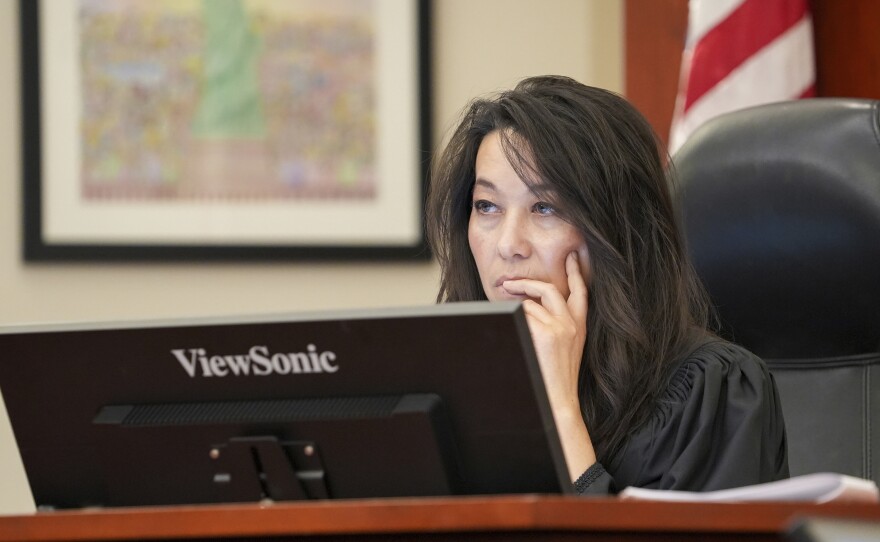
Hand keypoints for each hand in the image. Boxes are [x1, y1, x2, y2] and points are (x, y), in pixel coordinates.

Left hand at [501, 251, 587, 411]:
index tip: (573, 257)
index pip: (581, 292)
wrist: (559, 402)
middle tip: (509, 282)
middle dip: (527, 282)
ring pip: (529, 303)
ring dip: (513, 307)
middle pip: (550, 289)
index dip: (576, 272)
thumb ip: (557, 327)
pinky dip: (511, 318)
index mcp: (579, 327)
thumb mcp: (566, 349)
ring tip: (503, 314)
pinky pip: (521, 314)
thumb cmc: (556, 378)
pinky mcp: (545, 333)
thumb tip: (530, 307)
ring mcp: (559, 327)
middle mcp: (572, 324)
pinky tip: (506, 327)